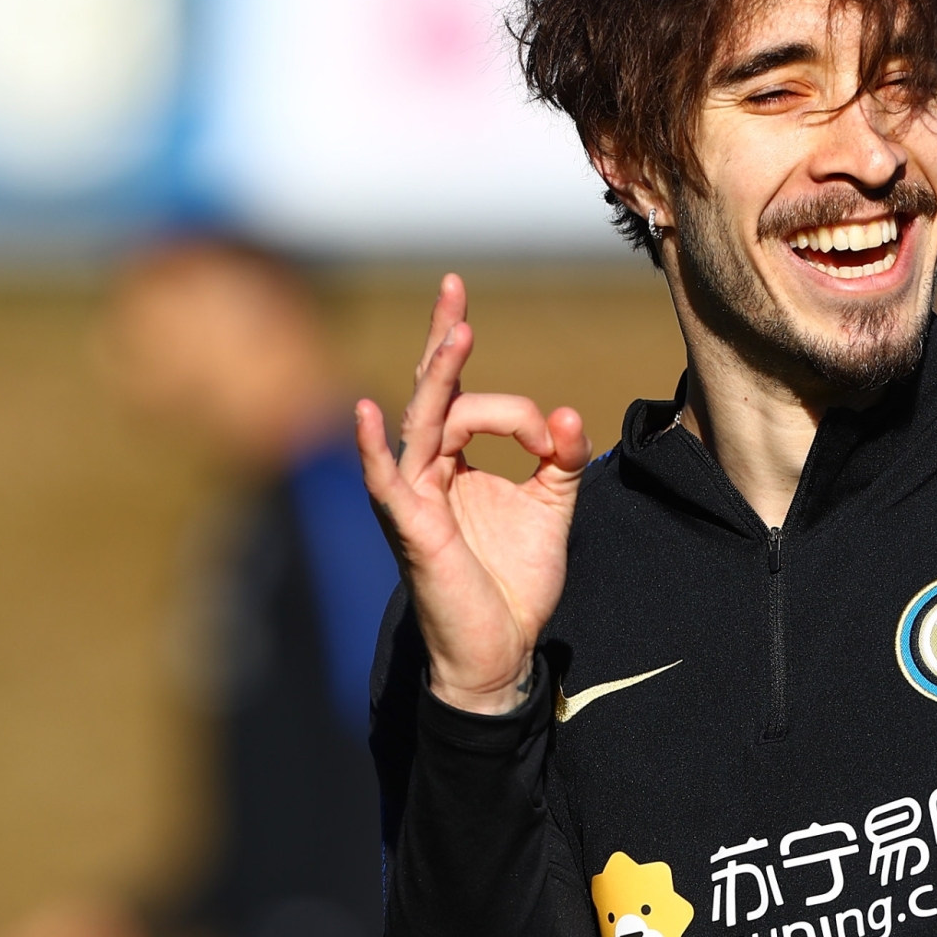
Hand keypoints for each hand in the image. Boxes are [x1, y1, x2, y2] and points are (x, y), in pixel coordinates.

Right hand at [356, 274, 591, 713]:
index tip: (555, 436)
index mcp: (456, 464)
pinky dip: (372, 448)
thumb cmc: (513, 583)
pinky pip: (386, 482)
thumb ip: (560, 461)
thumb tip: (570, 414)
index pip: (473, 404)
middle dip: (444, 338)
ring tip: (459, 331)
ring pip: (423, 423)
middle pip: (433, 393)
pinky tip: (366, 412)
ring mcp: (414, 498)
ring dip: (440, 377)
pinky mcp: (412, 529)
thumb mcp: (552, 511)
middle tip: (453, 285)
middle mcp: (428, 472)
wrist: (500, 651)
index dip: (520, 411)